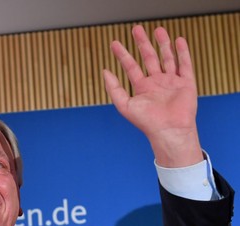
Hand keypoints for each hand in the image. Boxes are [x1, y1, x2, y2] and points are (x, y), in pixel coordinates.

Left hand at [103, 25, 202, 166]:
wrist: (168, 131)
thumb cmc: (146, 122)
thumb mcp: (124, 105)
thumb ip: (114, 88)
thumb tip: (105, 71)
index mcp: (142, 87)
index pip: (131, 66)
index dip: (122, 55)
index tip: (114, 43)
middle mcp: (156, 83)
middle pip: (149, 58)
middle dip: (142, 43)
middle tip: (136, 29)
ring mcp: (171, 82)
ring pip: (167, 58)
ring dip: (163, 44)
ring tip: (158, 29)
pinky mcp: (186, 83)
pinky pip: (185, 65)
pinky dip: (182, 53)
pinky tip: (178, 41)